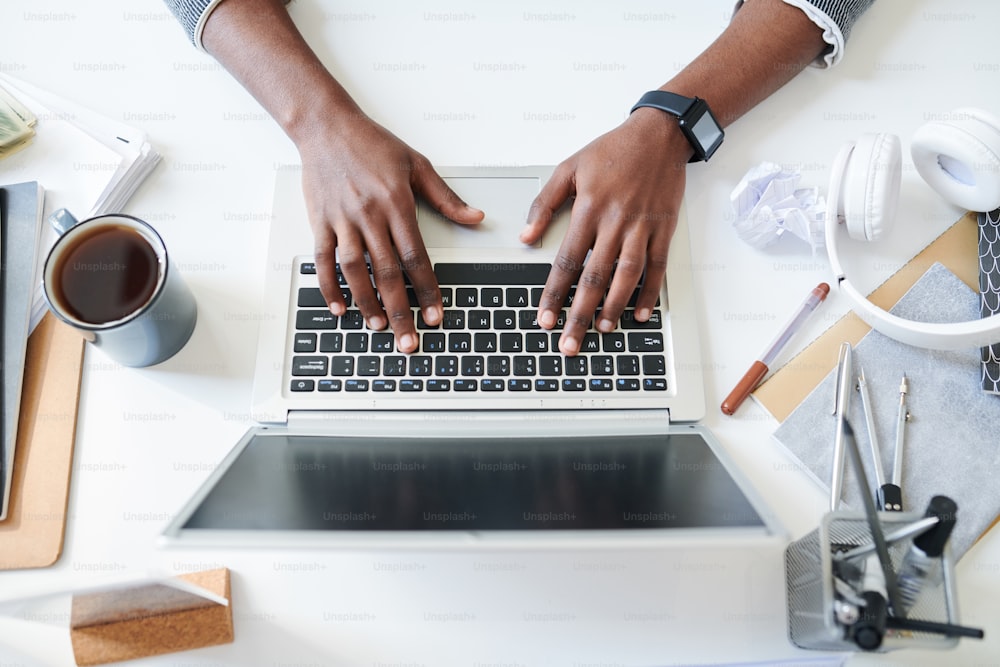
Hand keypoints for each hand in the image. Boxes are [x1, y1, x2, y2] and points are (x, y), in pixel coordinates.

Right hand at [298, 116, 482, 353]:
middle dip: (400, 310)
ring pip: (354, 271)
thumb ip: (446, 197)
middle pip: (387, 272)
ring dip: (366, 302)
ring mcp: (342, 220)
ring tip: (378, 326)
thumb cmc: (372, 143)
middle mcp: (369, 215)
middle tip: (409, 340)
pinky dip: (328, 286)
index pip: (416, 257)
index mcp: (396, 204)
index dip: (427, 289)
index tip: (435, 315)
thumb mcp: (417, 165)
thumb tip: (476, 217)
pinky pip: (323, 260)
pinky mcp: (320, 221)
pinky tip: (339, 308)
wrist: (326, 126)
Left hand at [520, 109, 691, 355]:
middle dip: (579, 313)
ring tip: (601, 330)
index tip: (544, 318)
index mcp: (589, 208)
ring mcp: (642, 227)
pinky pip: (657, 267)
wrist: (659, 134)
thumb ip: (544, 203)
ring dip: (614, 306)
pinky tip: (640, 313)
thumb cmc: (612, 150)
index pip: (567, 260)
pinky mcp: (664, 228)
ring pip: (626, 276)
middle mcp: (616, 221)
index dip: (553, 293)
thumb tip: (526, 237)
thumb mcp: (569, 168)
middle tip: (569, 342)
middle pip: (594, 277)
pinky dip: (650, 292)